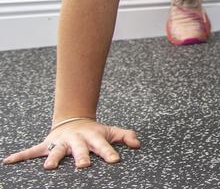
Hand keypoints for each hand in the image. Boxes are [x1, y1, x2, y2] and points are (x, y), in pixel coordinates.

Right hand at [2, 118, 140, 169]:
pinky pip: (32, 151)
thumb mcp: (111, 131)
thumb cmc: (94, 131)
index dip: (109, 152)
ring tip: (48, 168)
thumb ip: (125, 136)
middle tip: (83, 166)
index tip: (115, 160)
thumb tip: (137, 144)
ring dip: (53, 158)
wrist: (74, 120)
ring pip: (56, 151)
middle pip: (79, 149)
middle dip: (81, 157)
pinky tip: (8, 161)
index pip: (103, 145)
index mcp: (92, 137)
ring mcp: (60, 142)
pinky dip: (20, 156)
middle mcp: (76, 140)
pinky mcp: (47, 145)